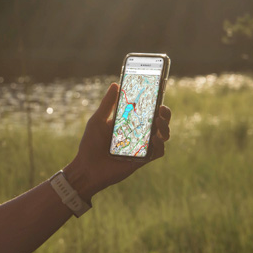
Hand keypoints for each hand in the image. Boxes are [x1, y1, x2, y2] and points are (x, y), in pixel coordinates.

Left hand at [63, 82, 171, 201]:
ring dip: (165, 127)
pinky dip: (160, 145)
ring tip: (158, 122)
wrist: (87, 168)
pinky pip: (158, 152)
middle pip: (160, 121)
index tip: (159, 93)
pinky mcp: (143, 159)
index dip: (156, 101)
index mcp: (129, 122)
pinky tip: (153, 139)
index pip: (147, 109)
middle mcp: (139, 133)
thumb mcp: (97, 120)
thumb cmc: (90, 144)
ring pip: (163, 135)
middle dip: (165, 114)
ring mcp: (142, 146)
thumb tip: (115, 84)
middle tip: (161, 109)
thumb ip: (108, 104)